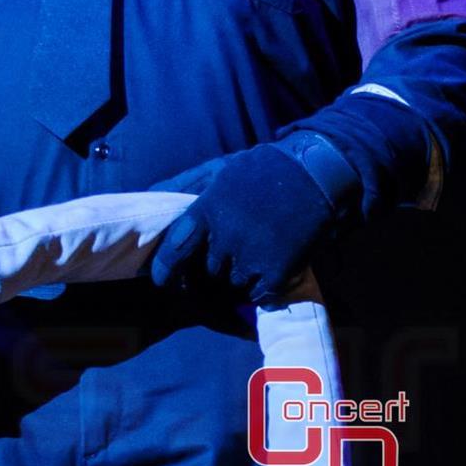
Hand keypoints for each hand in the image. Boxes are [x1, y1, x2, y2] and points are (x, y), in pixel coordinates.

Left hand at [149, 142, 342, 304]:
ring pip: (230, 286)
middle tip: (213, 268)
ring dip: (233, 281)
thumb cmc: (261, 169)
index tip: (163, 279)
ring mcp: (252, 257)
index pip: (174, 252)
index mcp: (206, 212)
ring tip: (243, 265)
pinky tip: (263, 274)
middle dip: (205, 274)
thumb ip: (182, 186)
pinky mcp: (279, 272)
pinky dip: (258, 290)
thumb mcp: (217, 170)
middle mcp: (225, 238)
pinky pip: (258, 296)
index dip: (165, 270)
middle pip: (204, 273)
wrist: (316, 173)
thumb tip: (148, 194)